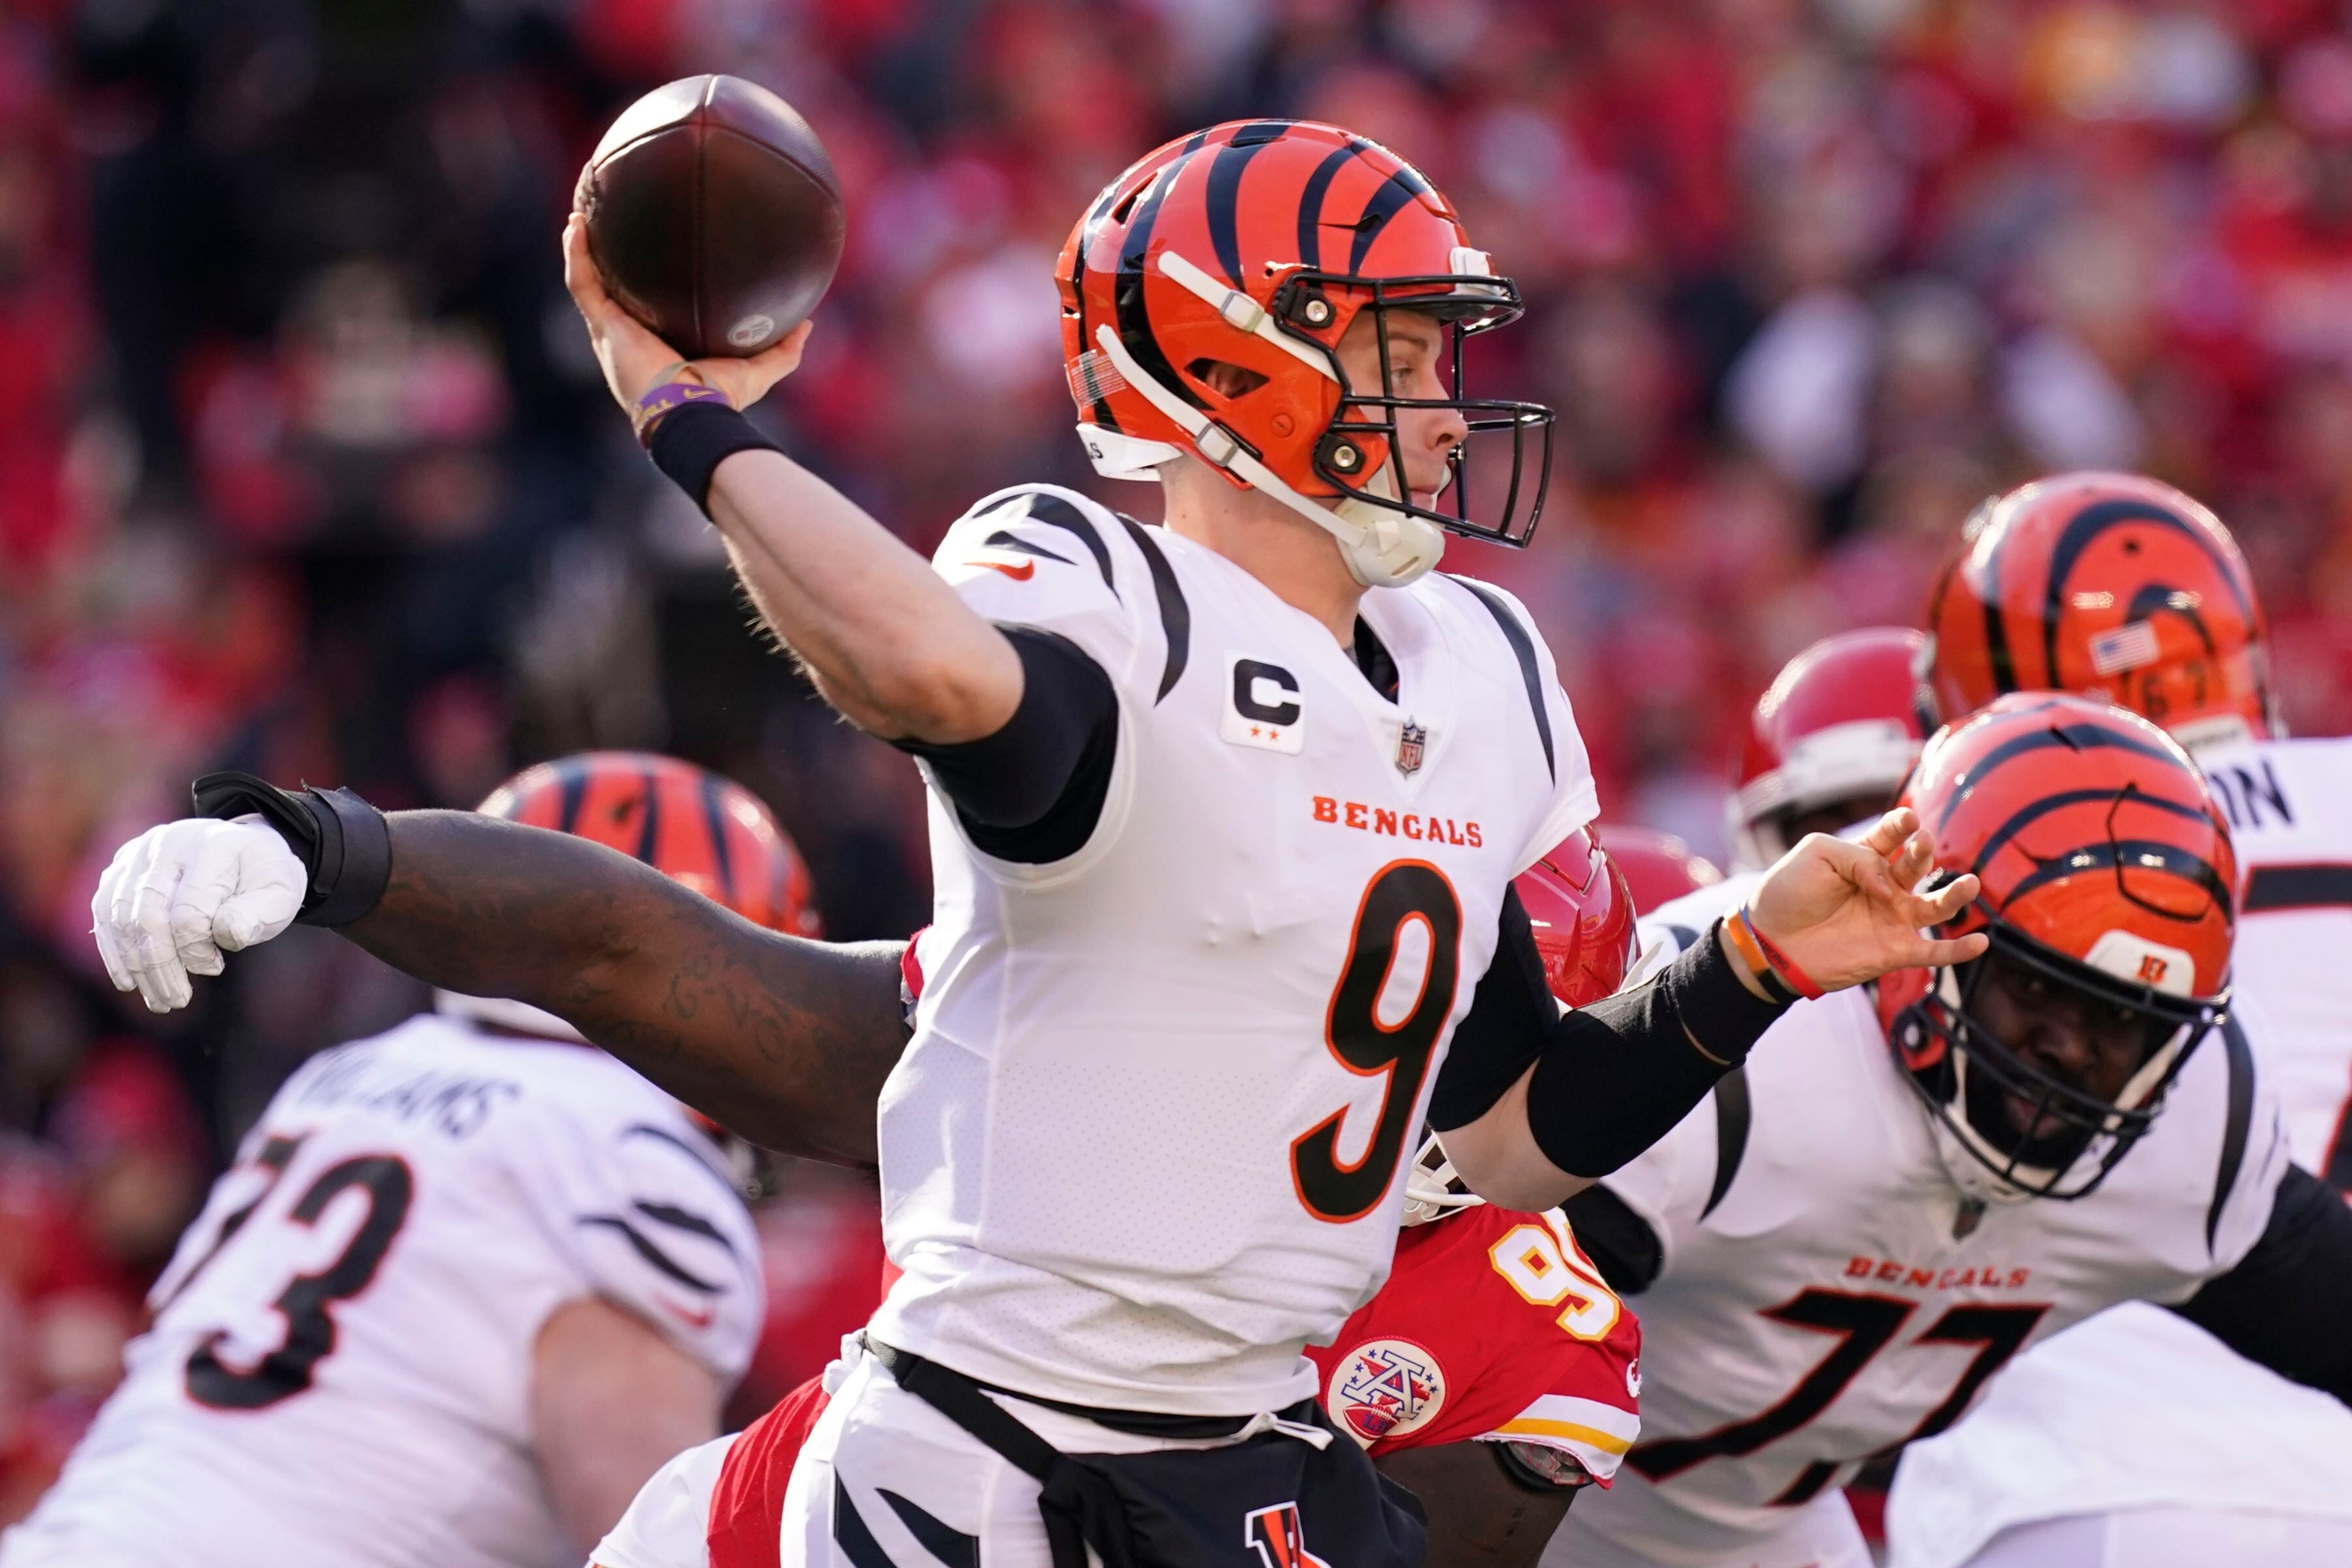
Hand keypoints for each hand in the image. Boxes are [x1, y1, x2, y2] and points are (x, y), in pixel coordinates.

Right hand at [92, 819, 305, 1012]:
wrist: (243, 850)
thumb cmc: (261, 880)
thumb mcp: (280, 894)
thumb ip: (258, 914)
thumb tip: (228, 934)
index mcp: (212, 847)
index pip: (189, 911)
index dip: (197, 949)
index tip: (216, 967)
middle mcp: (168, 844)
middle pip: (149, 915)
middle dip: (160, 966)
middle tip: (177, 1001)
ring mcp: (137, 854)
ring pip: (120, 917)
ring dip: (136, 966)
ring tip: (159, 1000)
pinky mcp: (119, 869)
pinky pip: (103, 912)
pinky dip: (113, 951)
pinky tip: (128, 981)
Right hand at [561, 210, 813, 415]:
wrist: (691, 413)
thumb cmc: (719, 401)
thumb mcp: (758, 371)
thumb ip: (783, 350)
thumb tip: (808, 324)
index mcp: (655, 350)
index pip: (644, 314)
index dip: (640, 290)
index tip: (648, 261)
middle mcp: (628, 341)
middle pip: (609, 295)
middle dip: (603, 265)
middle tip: (606, 230)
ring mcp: (611, 333)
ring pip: (588, 284)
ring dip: (581, 250)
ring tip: (580, 217)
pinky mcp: (604, 326)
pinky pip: (582, 283)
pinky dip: (576, 254)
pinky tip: (576, 225)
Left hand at [1745, 808, 1986, 992]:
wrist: (1768, 940)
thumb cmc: (1788, 893)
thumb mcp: (1817, 855)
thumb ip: (1858, 858)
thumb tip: (1890, 887)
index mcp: (1865, 858)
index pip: (1893, 836)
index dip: (1903, 826)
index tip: (1909, 820)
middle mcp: (1886, 887)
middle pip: (1916, 866)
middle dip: (1923, 853)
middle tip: (1922, 843)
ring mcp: (1892, 919)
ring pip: (1935, 905)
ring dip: (1956, 895)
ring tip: (1970, 883)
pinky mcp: (1893, 951)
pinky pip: (1933, 952)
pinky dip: (1959, 950)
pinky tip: (1981, 943)